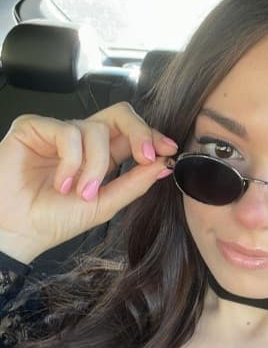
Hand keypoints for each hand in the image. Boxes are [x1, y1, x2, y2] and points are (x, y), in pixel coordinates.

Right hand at [0, 102, 176, 263]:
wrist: (19, 232)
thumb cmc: (54, 220)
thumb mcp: (104, 205)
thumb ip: (133, 184)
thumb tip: (163, 165)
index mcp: (101, 157)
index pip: (131, 134)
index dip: (152, 136)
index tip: (169, 150)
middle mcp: (82, 141)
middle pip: (119, 115)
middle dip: (139, 132)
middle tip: (145, 156)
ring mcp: (58, 132)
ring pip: (95, 129)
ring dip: (94, 166)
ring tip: (80, 193)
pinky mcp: (34, 128)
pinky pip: (67, 132)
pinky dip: (71, 162)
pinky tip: (61, 183)